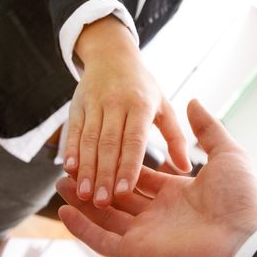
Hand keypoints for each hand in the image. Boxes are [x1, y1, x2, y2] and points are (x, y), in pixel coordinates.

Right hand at [57, 99, 256, 256]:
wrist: (247, 243)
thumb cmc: (241, 199)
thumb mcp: (227, 155)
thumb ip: (207, 130)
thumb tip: (193, 101)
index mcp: (176, 194)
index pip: (140, 176)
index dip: (119, 163)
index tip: (100, 148)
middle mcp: (159, 215)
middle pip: (118, 195)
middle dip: (95, 180)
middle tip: (70, 167)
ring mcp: (146, 236)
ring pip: (105, 216)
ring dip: (83, 200)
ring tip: (61, 182)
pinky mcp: (138, 254)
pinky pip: (103, 240)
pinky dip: (82, 228)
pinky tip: (64, 210)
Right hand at [63, 16, 190, 206]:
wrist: (112, 55)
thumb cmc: (144, 87)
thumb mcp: (164, 106)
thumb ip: (175, 137)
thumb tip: (186, 169)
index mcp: (141, 105)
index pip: (134, 140)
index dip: (128, 165)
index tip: (124, 190)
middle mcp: (116, 103)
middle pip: (109, 144)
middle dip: (104, 174)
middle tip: (102, 201)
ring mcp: (94, 104)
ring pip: (89, 140)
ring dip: (85, 168)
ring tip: (83, 194)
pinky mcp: (76, 106)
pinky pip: (73, 131)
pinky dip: (70, 151)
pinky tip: (69, 171)